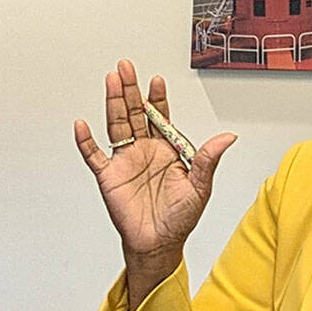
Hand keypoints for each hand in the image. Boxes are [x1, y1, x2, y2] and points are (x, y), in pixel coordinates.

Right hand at [74, 59, 236, 310]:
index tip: (156, 80)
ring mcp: (125, 161)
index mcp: (166, 149)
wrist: (159, 243)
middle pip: (134, 113)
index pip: (160, 117)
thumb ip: (208, 159)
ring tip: (111, 81)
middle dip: (130, 90)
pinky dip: (86, 141)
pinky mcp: (109, 176)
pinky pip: (94, 155)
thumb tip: (228, 137)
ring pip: (116, 126)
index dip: (158, 98)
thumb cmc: (180, 217)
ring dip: (112, 103)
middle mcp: (144, 150)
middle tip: (126, 67)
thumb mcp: (200, 186)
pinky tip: (82, 124)